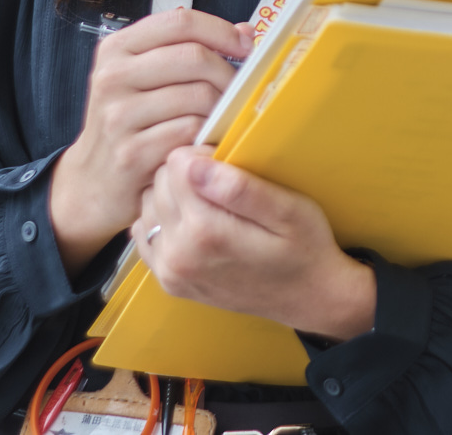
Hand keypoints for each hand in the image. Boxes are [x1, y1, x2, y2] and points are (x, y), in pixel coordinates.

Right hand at [49, 8, 253, 272]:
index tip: (245, 47)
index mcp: (116, 48)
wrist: (94, 181)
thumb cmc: (130, 122)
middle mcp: (112, 77)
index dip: (221, 31)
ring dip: (224, 107)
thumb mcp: (146, 77)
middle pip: (194, 56)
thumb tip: (245, 32)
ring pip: (199, 95)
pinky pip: (191, 131)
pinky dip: (209, 134)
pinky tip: (209, 139)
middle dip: (230, 72)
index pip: (180, 22)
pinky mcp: (131, 153)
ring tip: (227, 116)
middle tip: (243, 89)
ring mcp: (118, 116)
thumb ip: (189, 49)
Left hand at [135, 146, 376, 342]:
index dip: (201, 154)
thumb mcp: (288, 211)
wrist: (306, 297)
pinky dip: (164, 219)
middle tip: (220, 179)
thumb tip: (194, 164)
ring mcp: (170, 271)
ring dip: (172, 195)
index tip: (226, 161)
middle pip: (159, 184)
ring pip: (148, 205)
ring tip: (208, 199)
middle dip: (185, 173)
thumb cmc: (304, 248)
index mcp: (205, 232)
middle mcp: (178, 254)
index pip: (175, 165)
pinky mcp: (168, 280)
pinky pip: (145, 233)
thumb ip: (239, 188)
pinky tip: (192, 220)